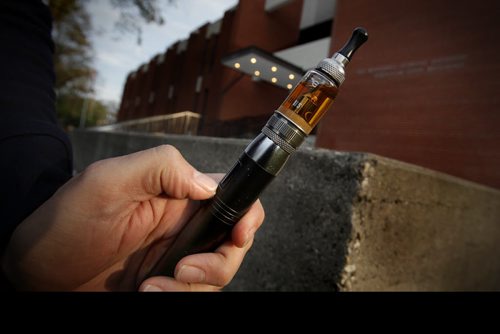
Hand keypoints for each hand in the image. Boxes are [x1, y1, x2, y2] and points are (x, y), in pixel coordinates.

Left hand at [2, 145, 264, 290]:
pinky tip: (148, 291)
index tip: (237, 235)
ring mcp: (176, 257)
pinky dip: (179, 296)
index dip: (247, 216)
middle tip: (185, 270)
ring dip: (193, 286)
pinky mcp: (167, 284)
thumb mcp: (108, 181)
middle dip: (219, 263)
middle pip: (233, 243)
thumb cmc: (66, 221)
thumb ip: (161, 168)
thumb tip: (210, 185)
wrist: (36, 271)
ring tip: (151, 286)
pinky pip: (192, 293)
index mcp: (179, 196)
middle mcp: (184, 226)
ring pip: (216, 275)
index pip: (232, 198)